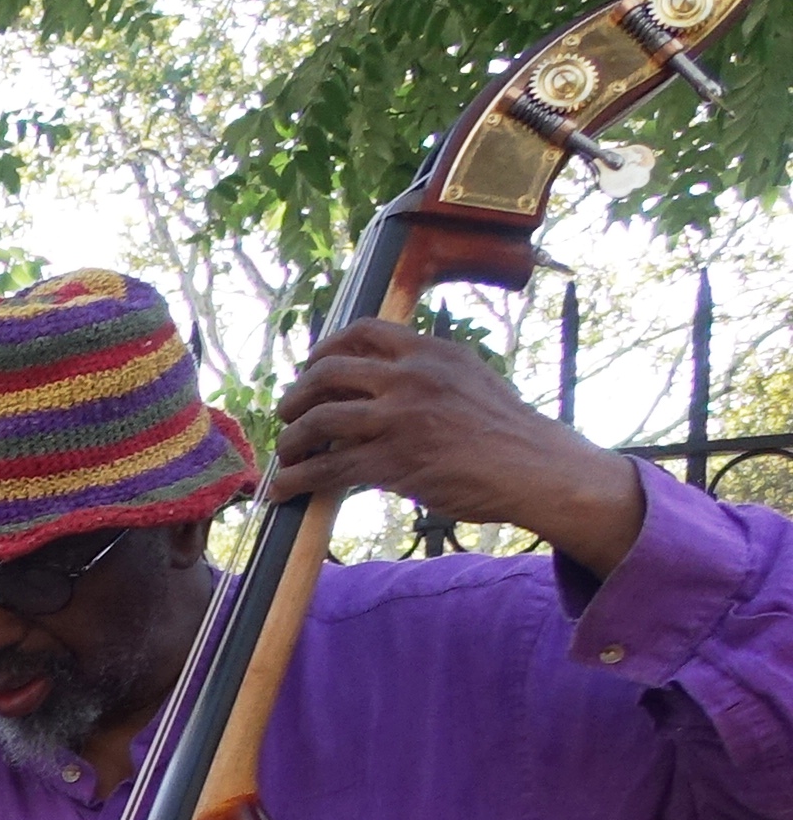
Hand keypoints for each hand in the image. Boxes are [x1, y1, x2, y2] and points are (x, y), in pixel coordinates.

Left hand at [263, 319, 645, 571]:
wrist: (535, 467)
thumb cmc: (505, 429)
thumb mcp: (469, 377)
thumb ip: (426, 370)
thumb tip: (382, 377)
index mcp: (431, 351)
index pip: (363, 331)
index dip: (324, 348)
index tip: (309, 365)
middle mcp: (413, 377)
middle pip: (328, 374)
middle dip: (297, 394)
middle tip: (287, 413)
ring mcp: (401, 419)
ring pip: (320, 421)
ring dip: (292, 439)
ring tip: (287, 452)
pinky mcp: (394, 462)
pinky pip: (328, 469)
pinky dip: (297, 479)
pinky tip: (284, 488)